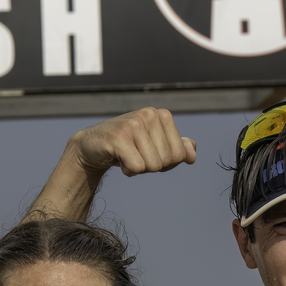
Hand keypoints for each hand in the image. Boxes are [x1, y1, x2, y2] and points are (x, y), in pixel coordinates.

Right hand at [69, 108, 195, 178]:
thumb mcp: (155, 146)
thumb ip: (178, 148)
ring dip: (138, 169)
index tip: (148, 153)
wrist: (93, 146)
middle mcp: (149, 114)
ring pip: (152, 165)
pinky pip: (137, 167)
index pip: (179, 155)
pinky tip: (118, 159)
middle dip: (150, 166)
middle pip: (166, 161)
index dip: (165, 163)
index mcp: (162, 115)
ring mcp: (133, 123)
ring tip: (125, 156)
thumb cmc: (127, 146)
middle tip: (134, 155)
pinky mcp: (118, 137)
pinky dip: (128, 171)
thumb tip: (192, 154)